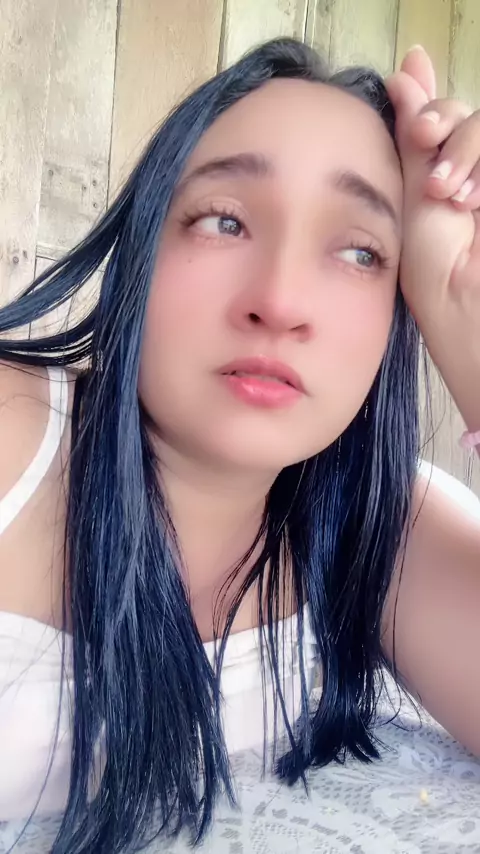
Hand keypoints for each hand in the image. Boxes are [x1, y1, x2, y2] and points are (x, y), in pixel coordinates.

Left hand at [385, 46, 479, 429]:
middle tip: (427, 143)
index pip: (444, 120)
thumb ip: (412, 143)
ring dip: (466, 145)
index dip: (432, 106)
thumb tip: (402, 74)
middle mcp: (473, 178)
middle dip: (444, 119)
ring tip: (449, 193)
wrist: (473, 317)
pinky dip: (479, 157)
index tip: (417, 127)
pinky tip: (468, 197)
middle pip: (468, 114)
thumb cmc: (436, 277)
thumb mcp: (414, 202)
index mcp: (444, 180)